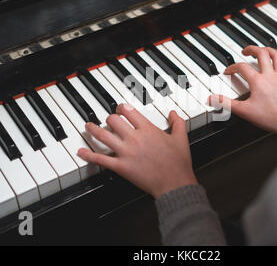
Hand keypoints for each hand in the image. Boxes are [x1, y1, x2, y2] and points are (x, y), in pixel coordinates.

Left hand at [77, 104, 196, 198]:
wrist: (174, 183)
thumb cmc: (178, 163)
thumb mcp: (181, 138)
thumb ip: (177, 122)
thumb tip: (173, 113)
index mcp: (148, 129)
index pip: (129, 111)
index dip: (122, 107)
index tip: (120, 108)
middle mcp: (134, 138)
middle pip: (113, 120)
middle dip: (109, 118)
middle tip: (107, 120)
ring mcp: (126, 152)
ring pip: (103, 136)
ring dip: (93, 129)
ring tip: (87, 126)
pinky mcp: (121, 167)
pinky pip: (101, 159)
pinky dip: (89, 155)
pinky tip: (81, 152)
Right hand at [210, 46, 276, 132]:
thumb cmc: (270, 117)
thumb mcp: (244, 111)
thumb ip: (226, 103)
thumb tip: (212, 99)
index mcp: (258, 81)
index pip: (242, 67)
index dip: (232, 67)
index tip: (229, 71)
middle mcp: (270, 75)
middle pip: (261, 53)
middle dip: (252, 49)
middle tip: (246, 51)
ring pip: (276, 55)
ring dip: (268, 50)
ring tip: (262, 50)